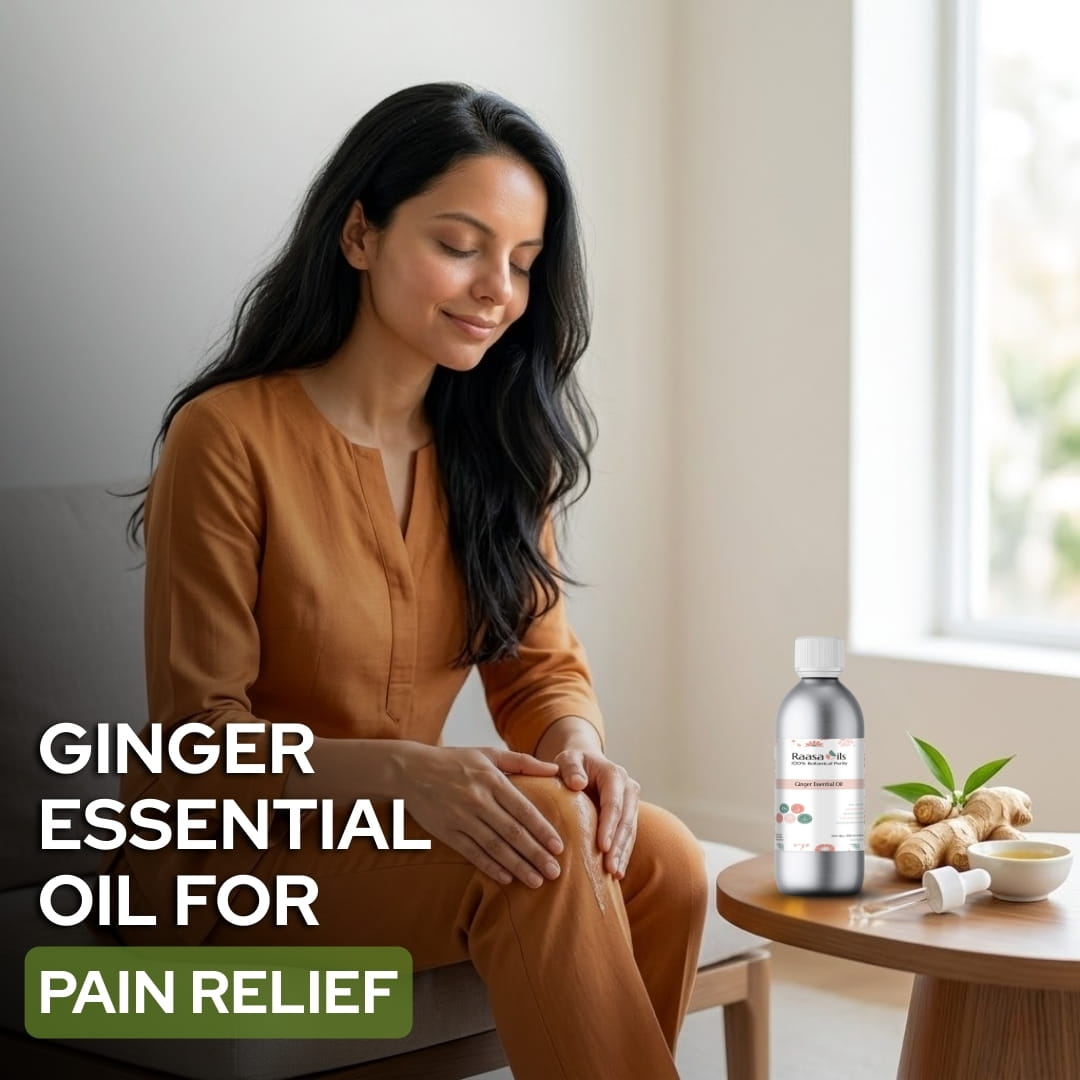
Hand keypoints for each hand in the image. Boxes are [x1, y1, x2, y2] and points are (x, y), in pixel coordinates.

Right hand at [398, 745, 564, 887]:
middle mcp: (477, 799)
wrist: (411, 770)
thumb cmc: (455, 760)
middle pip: (512, 832)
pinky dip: (490, 866)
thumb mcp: (488, 754)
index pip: (522, 809)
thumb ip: (523, 762)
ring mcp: (460, 817)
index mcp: (491, 779)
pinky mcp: (446, 831)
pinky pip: (472, 853)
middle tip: (555, 872)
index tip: (559, 847)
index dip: (542, 830)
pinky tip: (506, 878)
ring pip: (494, 846)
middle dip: (535, 854)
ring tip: (536, 880)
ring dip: (517, 865)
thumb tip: (555, 770)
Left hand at [551, 750, 640, 878]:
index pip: (613, 804)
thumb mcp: (567, 759)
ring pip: (630, 832)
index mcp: (614, 774)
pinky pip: (628, 837)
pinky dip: (623, 854)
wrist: (586, 763)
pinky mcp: (629, 816)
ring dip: (622, 853)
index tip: (602, 846)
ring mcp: (631, 803)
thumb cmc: (573, 763)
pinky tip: (618, 873)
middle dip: (618, 846)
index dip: (609, 826)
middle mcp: (628, 788)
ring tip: (615, 874)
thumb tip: (577, 783)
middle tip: (610, 868)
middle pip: (625, 821)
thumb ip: (571, 768)